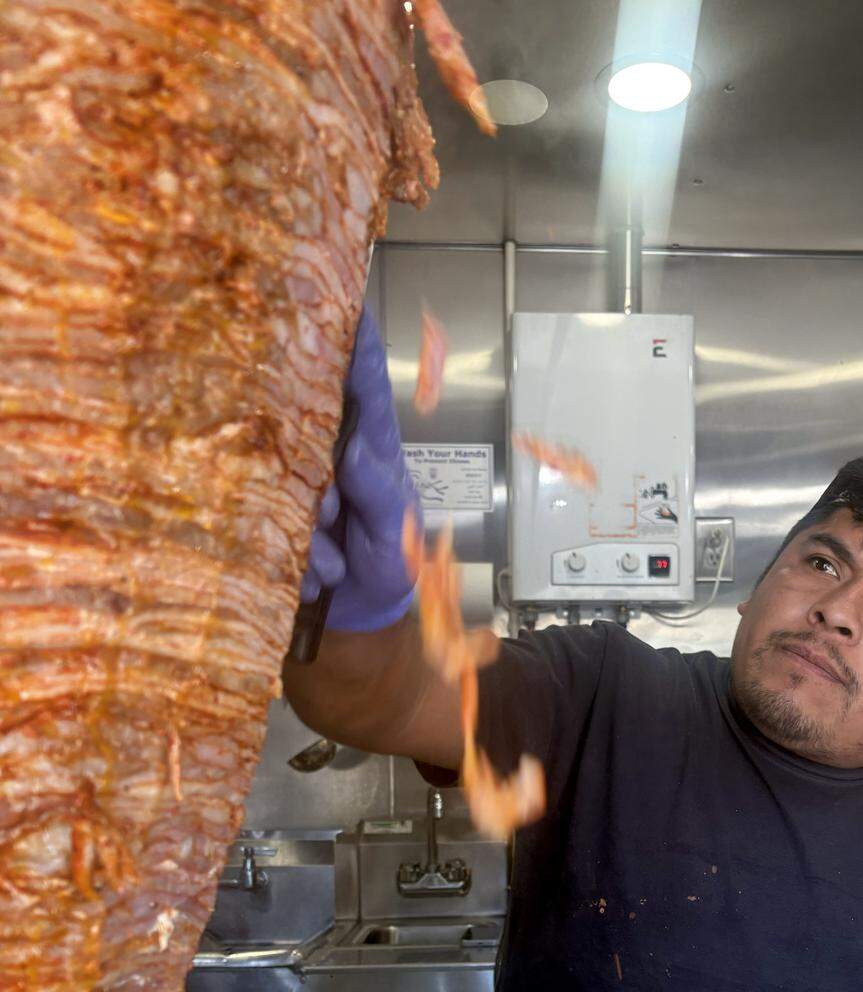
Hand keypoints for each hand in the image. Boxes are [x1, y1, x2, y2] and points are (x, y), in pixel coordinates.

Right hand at [300, 308, 421, 631]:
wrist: (362, 619)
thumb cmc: (389, 566)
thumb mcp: (398, 533)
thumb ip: (382, 493)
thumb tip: (357, 452)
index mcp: (370, 449)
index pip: (365, 388)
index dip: (355, 345)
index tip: (347, 302)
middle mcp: (328, 456)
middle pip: (305, 424)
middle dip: (315, 471)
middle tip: (333, 513)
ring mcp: (297, 485)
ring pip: (281, 479)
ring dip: (309, 528)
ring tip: (336, 562)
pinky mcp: (271, 517)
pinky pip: (265, 523)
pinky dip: (297, 558)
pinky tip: (319, 577)